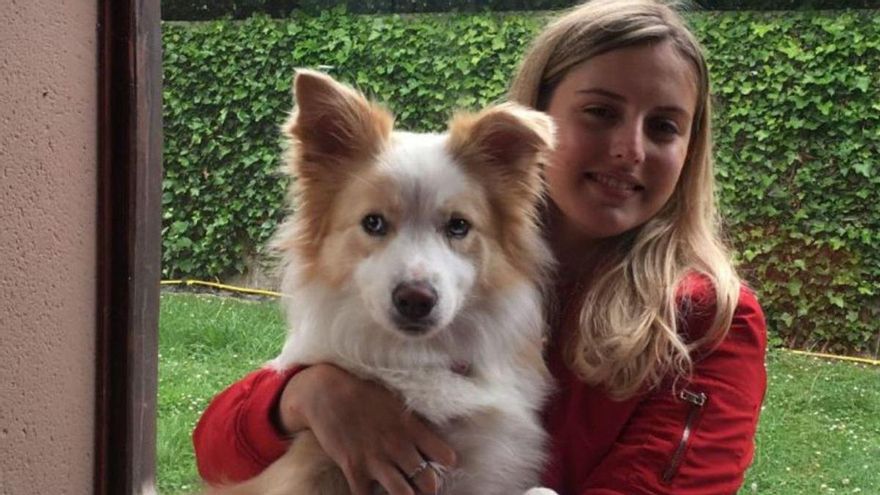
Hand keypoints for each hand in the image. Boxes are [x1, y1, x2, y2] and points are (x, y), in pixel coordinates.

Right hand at [277, 363, 456, 494]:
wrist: (326, 391)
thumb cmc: (362, 390)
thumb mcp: (396, 396)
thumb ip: (416, 411)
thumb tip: (445, 394)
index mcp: (412, 427)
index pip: (446, 456)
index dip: (446, 462)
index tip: (440, 462)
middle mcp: (398, 446)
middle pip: (428, 482)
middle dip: (428, 487)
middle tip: (422, 484)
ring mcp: (376, 460)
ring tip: (404, 491)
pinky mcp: (354, 469)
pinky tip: (372, 491)